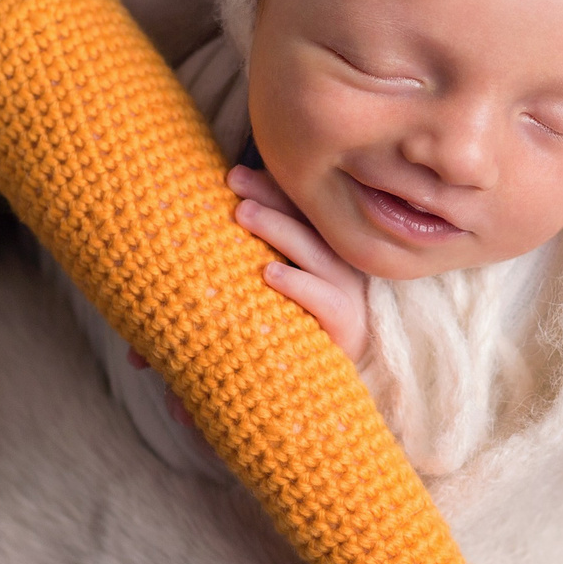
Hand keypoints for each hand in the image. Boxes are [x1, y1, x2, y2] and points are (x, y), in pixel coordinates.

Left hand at [228, 164, 369, 361]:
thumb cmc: (295, 333)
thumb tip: (215, 226)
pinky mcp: (347, 327)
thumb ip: (260, 258)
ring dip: (278, 229)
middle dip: (269, 195)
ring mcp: (347, 294)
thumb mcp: (279, 291)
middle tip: (232, 179)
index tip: (235, 174)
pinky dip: (297, 284)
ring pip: (315, 252)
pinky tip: (269, 272)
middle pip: (308, 220)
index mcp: (325, 251)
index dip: (271, 187)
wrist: (325, 390)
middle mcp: (340, 265)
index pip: (301, 209)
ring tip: (243, 212)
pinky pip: (324, 300)